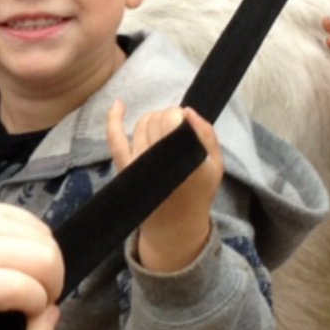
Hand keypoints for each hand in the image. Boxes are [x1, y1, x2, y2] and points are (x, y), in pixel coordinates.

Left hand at [0, 204, 63, 329]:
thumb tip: (52, 312)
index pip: (22, 287)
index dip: (36, 307)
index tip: (25, 318)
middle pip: (45, 258)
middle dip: (52, 286)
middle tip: (36, 301)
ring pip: (48, 240)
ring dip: (49, 268)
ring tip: (31, 282)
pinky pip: (41, 226)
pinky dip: (43, 248)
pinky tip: (26, 263)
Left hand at [107, 101, 222, 271]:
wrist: (174, 225)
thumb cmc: (198, 191)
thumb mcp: (215, 165)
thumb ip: (206, 135)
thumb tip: (187, 111)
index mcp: (186, 159)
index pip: (174, 120)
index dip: (179, 116)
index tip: (186, 123)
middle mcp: (159, 160)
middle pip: (157, 119)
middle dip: (168, 116)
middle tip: (177, 129)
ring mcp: (138, 163)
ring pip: (141, 124)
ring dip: (152, 119)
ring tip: (164, 130)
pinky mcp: (124, 168)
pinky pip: (115, 138)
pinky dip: (113, 119)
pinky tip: (118, 104)